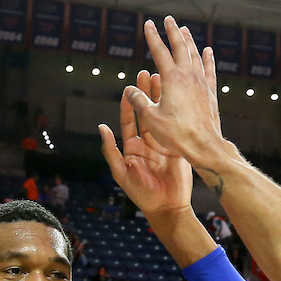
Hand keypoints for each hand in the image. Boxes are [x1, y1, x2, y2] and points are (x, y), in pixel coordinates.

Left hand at [100, 70, 192, 219]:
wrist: (167, 208)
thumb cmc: (141, 194)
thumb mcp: (122, 173)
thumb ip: (111, 151)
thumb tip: (102, 127)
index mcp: (132, 147)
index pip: (129, 120)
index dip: (128, 103)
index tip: (129, 87)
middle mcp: (147, 142)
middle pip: (145, 112)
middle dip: (146, 93)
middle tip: (147, 72)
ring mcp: (164, 143)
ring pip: (161, 116)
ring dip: (161, 98)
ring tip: (162, 78)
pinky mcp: (177, 147)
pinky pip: (175, 127)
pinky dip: (176, 112)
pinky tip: (178, 97)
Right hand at [121, 17, 229, 171]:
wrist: (204, 145)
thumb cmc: (177, 134)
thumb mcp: (151, 118)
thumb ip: (138, 101)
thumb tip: (129, 90)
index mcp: (172, 78)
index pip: (159, 51)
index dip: (152, 36)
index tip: (148, 24)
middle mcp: (189, 76)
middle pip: (180, 47)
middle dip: (173, 31)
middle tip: (169, 19)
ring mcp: (202, 83)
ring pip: (196, 55)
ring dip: (189, 41)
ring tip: (185, 31)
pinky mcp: (210, 93)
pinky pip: (209, 70)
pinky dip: (208, 59)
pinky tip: (208, 51)